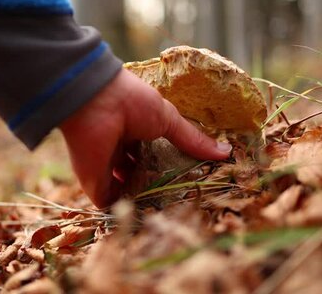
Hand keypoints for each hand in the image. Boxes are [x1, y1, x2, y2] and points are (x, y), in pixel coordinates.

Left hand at [59, 69, 231, 207]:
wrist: (97, 104)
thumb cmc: (132, 103)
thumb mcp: (168, 120)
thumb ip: (192, 139)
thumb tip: (226, 152)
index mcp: (135, 132)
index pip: (153, 155)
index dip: (170, 167)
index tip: (192, 180)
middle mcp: (120, 152)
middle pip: (142, 175)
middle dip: (159, 186)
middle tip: (183, 200)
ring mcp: (107, 170)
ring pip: (128, 191)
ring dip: (145, 201)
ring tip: (171, 213)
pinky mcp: (96, 185)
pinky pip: (113, 204)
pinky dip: (128, 211)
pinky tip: (150, 218)